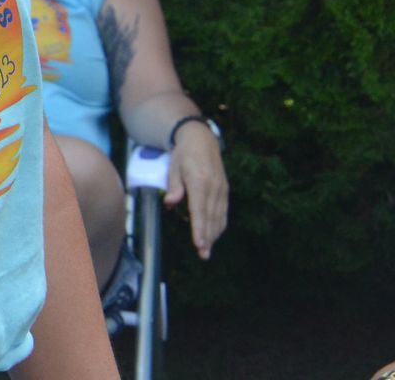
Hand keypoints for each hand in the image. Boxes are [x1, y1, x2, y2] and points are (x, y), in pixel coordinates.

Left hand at [165, 121, 227, 258]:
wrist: (201, 140)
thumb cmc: (183, 154)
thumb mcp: (173, 167)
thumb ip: (173, 186)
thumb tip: (169, 204)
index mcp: (199, 182)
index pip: (199, 210)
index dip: (199, 228)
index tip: (199, 243)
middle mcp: (213, 187)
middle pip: (210, 217)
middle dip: (207, 237)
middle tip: (204, 254)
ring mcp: (221, 189)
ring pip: (219, 216)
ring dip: (214, 234)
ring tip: (208, 250)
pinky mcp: (225, 190)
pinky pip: (223, 211)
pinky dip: (219, 224)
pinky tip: (215, 234)